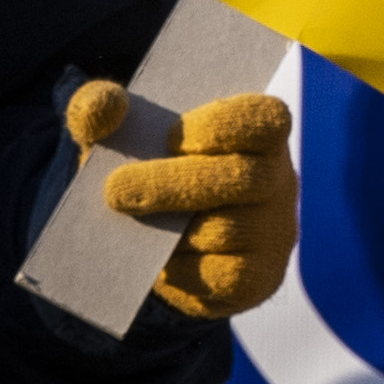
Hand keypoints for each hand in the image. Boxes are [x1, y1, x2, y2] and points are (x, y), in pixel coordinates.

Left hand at [69, 82, 300, 320]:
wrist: (161, 247)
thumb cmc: (149, 175)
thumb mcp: (121, 138)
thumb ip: (104, 109)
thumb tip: (104, 106)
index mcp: (259, 134)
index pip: (266, 119)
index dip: (222, 126)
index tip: (169, 138)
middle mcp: (279, 179)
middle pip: (242, 177)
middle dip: (173, 184)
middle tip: (115, 191)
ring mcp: (274, 231)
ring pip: (229, 228)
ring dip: (172, 227)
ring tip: (129, 222)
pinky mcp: (261, 278)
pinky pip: (227, 276)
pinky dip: (185, 269)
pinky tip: (158, 260)